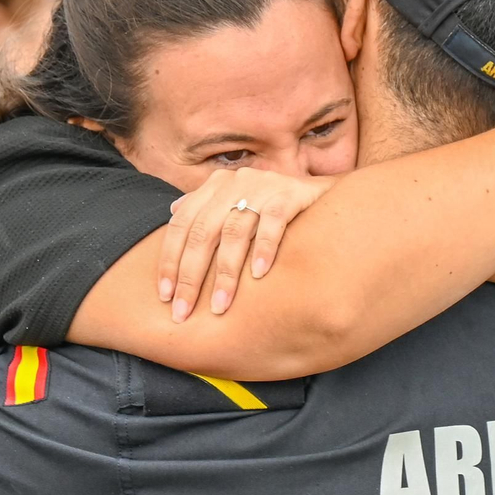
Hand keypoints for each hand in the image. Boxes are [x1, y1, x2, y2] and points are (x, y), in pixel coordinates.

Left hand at [158, 167, 338, 321]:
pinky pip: (273, 222)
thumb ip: (208, 210)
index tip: (164, 297)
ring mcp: (263, 185)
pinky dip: (264, 248)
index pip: (182, 226)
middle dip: (190, 276)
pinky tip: (259, 275)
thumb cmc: (276, 209)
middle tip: (183, 311)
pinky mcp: (291, 192)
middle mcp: (235, 182)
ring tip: (220, 307)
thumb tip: (173, 211)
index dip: (169, 261)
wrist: (329, 194)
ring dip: (225, 273)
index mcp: (215, 187)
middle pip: (203, 232)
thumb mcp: (238, 206)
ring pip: (234, 232)